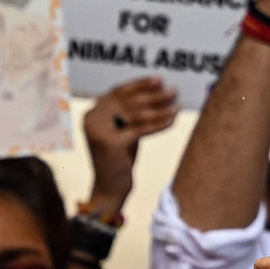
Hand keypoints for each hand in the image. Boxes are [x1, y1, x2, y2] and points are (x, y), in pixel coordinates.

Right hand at [81, 76, 179, 209]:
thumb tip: (158, 89)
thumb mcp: (122, 130)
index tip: (159, 79)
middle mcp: (92, 119)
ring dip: (160, 108)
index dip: (139, 84)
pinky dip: (159, 123)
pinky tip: (173, 120)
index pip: (118, 91)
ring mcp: (99, 131)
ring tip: (177, 105)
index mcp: (92, 112)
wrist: (109, 188)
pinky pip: (141, 129)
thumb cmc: (120, 158)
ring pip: (137, 114)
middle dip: (153, 95)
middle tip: (174, 91)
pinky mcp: (111, 143)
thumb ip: (130, 112)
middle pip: (129, 101)